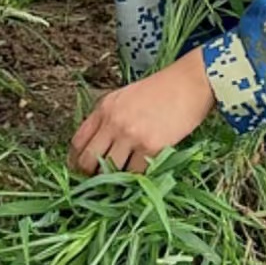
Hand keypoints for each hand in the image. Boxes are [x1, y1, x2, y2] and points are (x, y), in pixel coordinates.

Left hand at [68, 47, 215, 175]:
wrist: (190, 82)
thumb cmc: (162, 89)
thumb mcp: (125, 97)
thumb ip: (109, 118)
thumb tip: (98, 147)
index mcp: (104, 108)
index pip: (77, 141)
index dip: (75, 161)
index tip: (80, 171)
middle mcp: (113, 122)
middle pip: (88, 161)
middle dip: (90, 176)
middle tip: (100, 182)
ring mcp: (131, 135)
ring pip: (111, 170)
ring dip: (116, 178)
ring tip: (124, 179)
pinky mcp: (151, 146)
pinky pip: (136, 173)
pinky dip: (138, 177)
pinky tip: (143, 173)